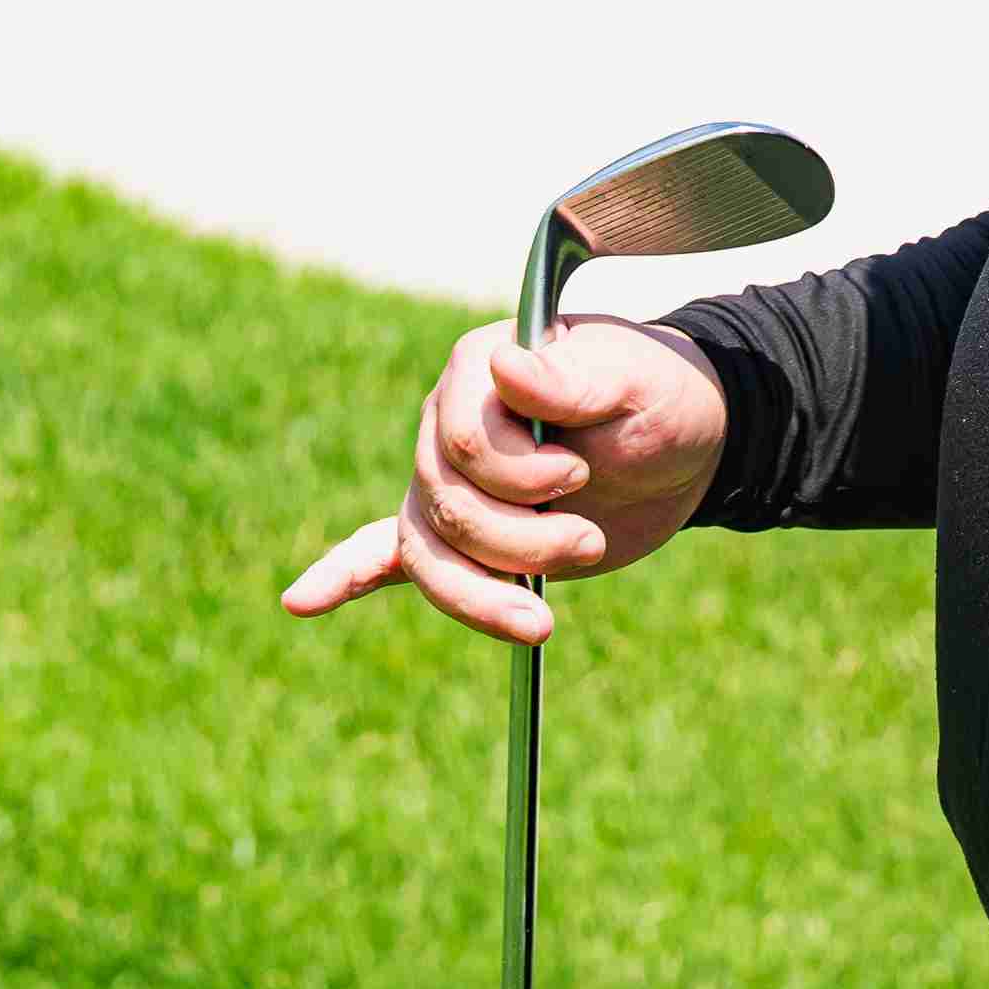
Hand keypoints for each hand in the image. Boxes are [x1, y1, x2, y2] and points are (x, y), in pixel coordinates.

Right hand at [278, 315, 728, 645]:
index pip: (464, 442)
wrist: (686, 445)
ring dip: (483, 594)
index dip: (520, 475)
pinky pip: (387, 555)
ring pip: (429, 551)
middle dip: (521, 540)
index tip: (581, 473)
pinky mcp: (463, 532)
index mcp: (482, 370)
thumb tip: (504, 368)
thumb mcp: (632, 383)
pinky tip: (303, 602)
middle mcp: (448, 422)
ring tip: (541, 621)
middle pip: (449, 506)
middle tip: (590, 539)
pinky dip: (344, 576)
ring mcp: (448, 480)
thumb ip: (570, 381)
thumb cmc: (660, 398)